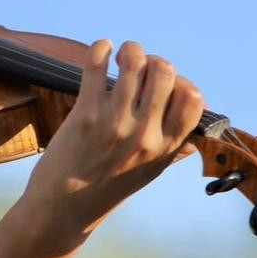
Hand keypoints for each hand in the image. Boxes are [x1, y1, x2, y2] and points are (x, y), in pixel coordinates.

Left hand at [21, 39, 202, 251]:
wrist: (63, 208)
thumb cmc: (105, 188)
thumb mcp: (148, 174)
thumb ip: (172, 152)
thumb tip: (194, 138)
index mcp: (164, 148)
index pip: (192, 99)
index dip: (182, 82)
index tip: (166, 84)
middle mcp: (144, 134)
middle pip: (165, 72)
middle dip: (154, 61)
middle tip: (140, 66)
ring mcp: (115, 122)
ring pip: (135, 63)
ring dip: (130, 50)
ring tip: (122, 54)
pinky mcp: (85, 114)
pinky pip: (96, 66)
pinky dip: (101, 49)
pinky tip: (102, 49)